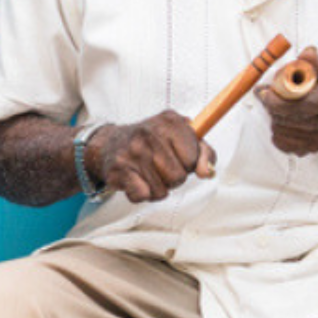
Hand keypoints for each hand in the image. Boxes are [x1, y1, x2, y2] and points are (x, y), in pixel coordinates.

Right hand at [89, 111, 214, 202]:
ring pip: (162, 190)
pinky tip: (136, 180)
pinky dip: (141, 194)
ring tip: (146, 172)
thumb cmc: (153, 143)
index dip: (187, 163)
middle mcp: (149, 133)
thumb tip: (206, 173)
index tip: (175, 155)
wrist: (110, 143)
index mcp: (170, 121)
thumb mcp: (183, 139)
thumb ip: (204, 153)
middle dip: (172, 177)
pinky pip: (144, 195)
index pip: (194, 159)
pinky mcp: (119, 169)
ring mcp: (133, 151)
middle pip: (179, 176)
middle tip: (158, 165)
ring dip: (156, 188)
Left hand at [259, 47, 317, 155]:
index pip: (300, 105)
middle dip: (271, 107)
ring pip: (282, 131)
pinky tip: (284, 121)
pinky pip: (282, 144)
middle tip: (267, 96)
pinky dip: (277, 132)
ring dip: (273, 117)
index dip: (275, 100)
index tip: (263, 91)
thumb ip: (311, 61)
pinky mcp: (312, 149)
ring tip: (280, 107)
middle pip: (288, 119)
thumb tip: (307, 53)